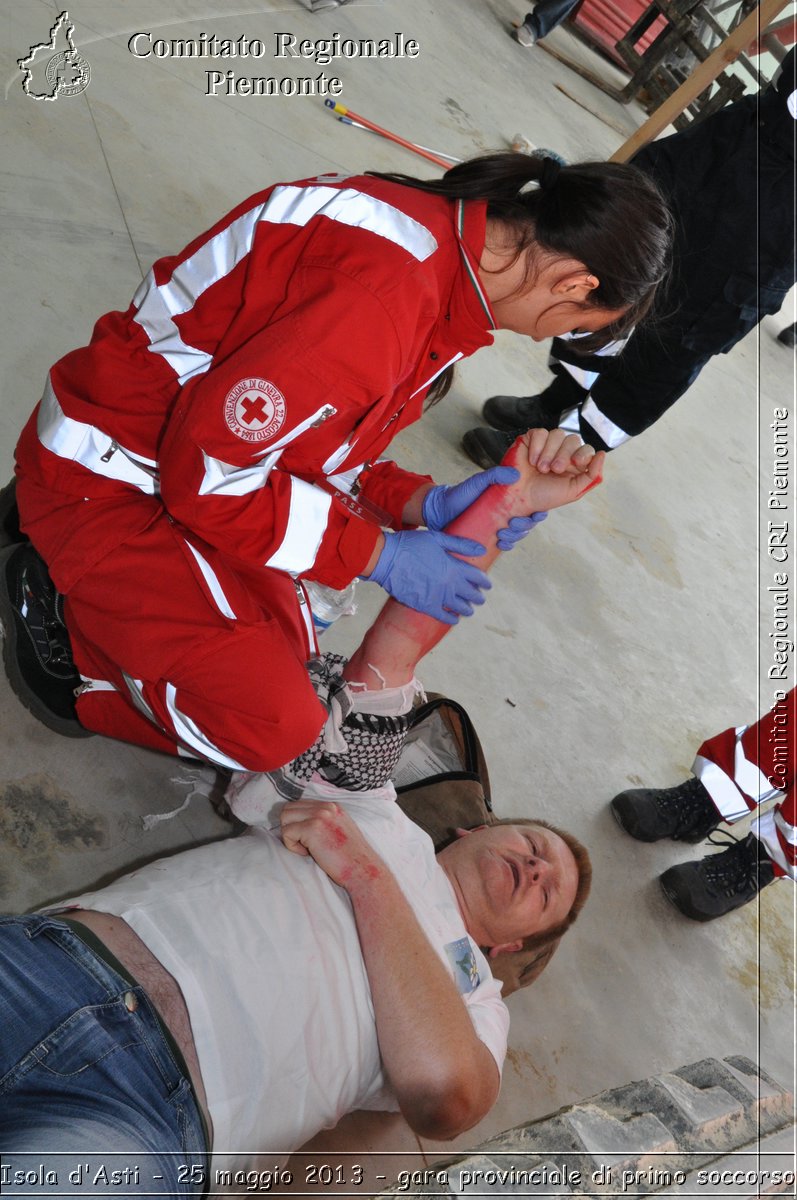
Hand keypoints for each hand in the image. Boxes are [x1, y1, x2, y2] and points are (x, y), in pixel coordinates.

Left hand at [280, 799, 381, 889]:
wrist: (363, 870)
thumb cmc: (350, 858)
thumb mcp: (340, 830)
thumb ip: (324, 821)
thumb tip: (300, 823)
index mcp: (332, 806)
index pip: (300, 805)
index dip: (299, 823)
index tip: (310, 840)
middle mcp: (326, 807)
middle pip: (289, 808)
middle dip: (291, 827)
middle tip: (306, 845)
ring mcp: (319, 815)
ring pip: (285, 817)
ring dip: (291, 835)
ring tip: (308, 848)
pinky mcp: (312, 828)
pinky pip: (286, 832)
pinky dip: (293, 846)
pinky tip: (310, 854)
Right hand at [365, 528, 490, 623]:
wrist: (387, 559)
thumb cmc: (411, 545)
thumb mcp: (437, 538)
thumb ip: (460, 544)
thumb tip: (482, 549)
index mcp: (454, 566)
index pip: (478, 577)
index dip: (484, 582)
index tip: (487, 584)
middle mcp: (450, 584)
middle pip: (472, 594)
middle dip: (478, 597)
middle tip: (479, 598)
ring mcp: (438, 596)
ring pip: (461, 608)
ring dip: (468, 609)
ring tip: (469, 609)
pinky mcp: (425, 606)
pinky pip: (444, 617)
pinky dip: (452, 619)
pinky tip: (454, 619)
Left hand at [423, 467, 544, 552]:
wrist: (439, 510)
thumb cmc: (459, 494)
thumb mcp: (477, 482)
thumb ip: (494, 475)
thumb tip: (516, 474)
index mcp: (509, 500)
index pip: (532, 507)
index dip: (539, 512)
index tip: (537, 513)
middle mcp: (507, 513)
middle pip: (527, 523)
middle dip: (524, 526)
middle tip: (512, 523)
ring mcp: (499, 527)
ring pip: (517, 535)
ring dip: (515, 537)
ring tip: (502, 534)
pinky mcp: (489, 539)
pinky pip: (505, 545)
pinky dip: (507, 546)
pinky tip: (501, 544)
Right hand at [504, 429, 604, 512]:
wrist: (519, 498)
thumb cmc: (544, 496)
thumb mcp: (574, 491)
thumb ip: (592, 475)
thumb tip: (602, 454)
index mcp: (574, 463)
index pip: (586, 448)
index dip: (583, 453)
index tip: (575, 463)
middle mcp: (562, 451)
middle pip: (573, 439)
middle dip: (564, 455)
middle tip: (554, 470)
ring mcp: (546, 444)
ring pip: (557, 434)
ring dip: (549, 452)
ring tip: (541, 468)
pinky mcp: (531, 439)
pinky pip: (540, 432)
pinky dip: (537, 447)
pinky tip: (531, 460)